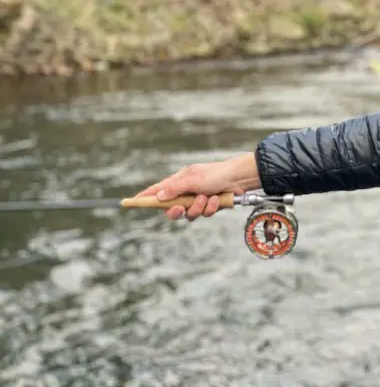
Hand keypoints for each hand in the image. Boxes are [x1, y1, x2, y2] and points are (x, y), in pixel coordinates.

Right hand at [133, 152, 260, 220]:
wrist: (239, 178)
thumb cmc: (215, 174)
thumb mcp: (193, 179)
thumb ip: (175, 189)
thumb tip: (158, 196)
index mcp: (179, 181)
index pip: (157, 190)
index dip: (145, 197)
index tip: (131, 202)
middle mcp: (186, 191)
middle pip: (171, 209)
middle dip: (176, 211)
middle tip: (181, 208)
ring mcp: (197, 199)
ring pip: (188, 214)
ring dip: (198, 208)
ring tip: (207, 197)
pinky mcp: (208, 206)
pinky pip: (203, 214)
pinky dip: (210, 208)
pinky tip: (216, 199)